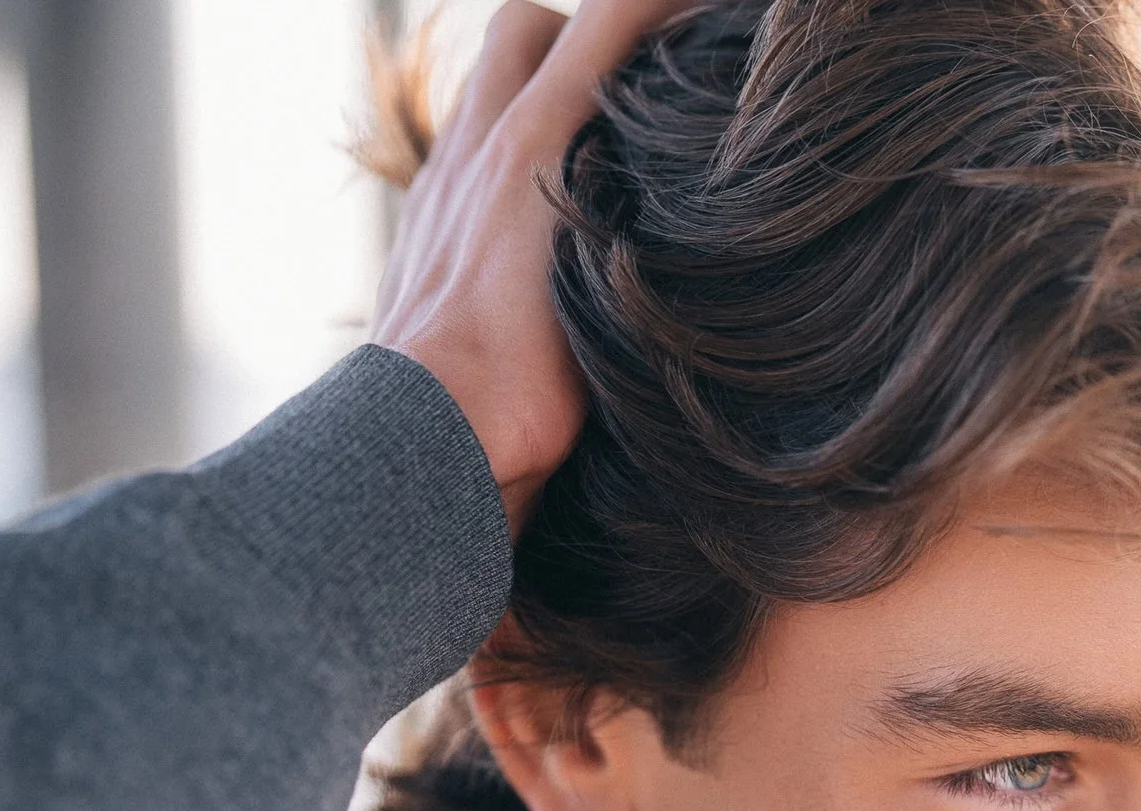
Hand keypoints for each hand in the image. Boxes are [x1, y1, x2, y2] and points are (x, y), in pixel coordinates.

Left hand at [369, 0, 683, 527]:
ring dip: (533, 90)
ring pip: (485, 87)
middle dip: (581, 31)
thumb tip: (696, 173)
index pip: (611, 17)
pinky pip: (462, 153)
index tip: (716, 19)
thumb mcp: (617, 285)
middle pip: (527, 26)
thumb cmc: (532, 382)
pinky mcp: (424, 228)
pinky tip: (538, 207)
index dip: (667, 5)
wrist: (436, 437)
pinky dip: (502, 155)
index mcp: (535, 139)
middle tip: (632, 78)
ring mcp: (443, 184)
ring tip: (586, 140)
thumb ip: (648, 208)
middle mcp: (480, 145)